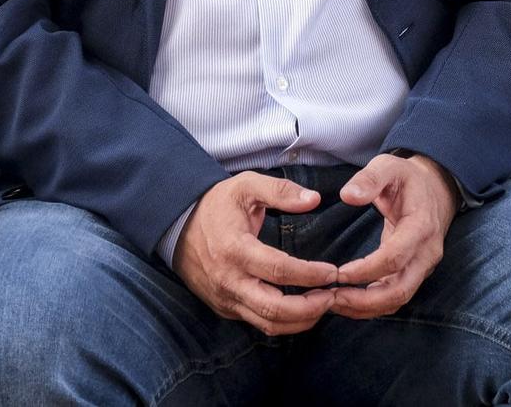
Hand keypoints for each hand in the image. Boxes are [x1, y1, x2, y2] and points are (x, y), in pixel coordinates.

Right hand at [172, 173, 338, 335]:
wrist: (178, 226)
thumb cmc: (217, 205)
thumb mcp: (246, 186)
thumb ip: (280, 191)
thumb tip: (314, 199)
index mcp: (235, 249)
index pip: (278, 271)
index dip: (309, 275)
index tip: (332, 272)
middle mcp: (229, 280)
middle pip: (273, 308)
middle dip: (309, 308)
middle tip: (332, 296)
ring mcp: (226, 298)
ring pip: (267, 323)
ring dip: (300, 320)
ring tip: (323, 305)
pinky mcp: (225, 308)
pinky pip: (257, 323)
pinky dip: (284, 322)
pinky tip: (303, 310)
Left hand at [328, 153, 458, 319]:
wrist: (435, 189)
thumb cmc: (407, 178)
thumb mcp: (389, 165)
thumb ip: (369, 179)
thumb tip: (347, 196)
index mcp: (421, 226)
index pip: (395, 257)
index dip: (366, 270)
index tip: (338, 274)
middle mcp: (427, 253)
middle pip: (400, 290)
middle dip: (365, 300)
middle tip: (332, 299)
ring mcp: (424, 266)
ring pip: (398, 300)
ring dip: (366, 307)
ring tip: (334, 303)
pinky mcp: (416, 273)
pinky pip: (396, 297)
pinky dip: (372, 305)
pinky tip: (347, 302)